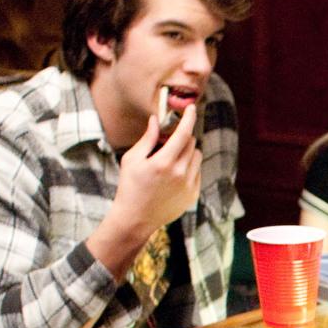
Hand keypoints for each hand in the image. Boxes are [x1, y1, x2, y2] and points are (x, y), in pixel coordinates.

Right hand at [114, 102, 202, 240]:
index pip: (183, 133)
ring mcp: (188, 185)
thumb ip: (147, 139)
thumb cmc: (130, 187)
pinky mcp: (193, 195)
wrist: (135, 219)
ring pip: (197, 157)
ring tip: (170, 160)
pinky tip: (173, 176)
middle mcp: (180, 173)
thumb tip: (156, 120)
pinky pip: (197, 172)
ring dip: (187, 152)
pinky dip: (189, 168)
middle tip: (167, 142)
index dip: (189, 118)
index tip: (191, 108)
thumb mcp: (132, 160)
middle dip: (182, 138)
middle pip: (191, 143)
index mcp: (163, 162)